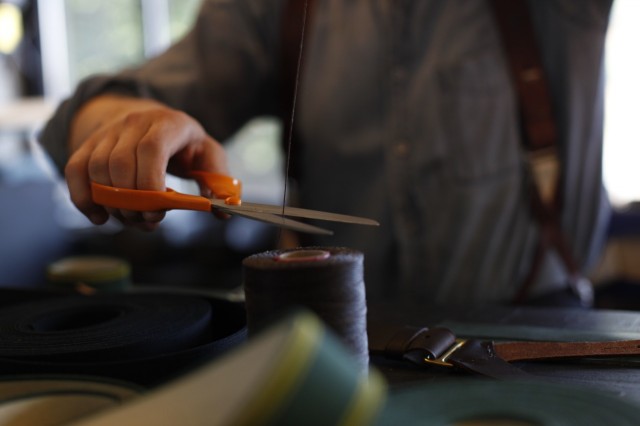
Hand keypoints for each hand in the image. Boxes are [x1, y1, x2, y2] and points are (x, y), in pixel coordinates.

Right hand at [65, 94, 228, 230]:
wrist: (153, 120)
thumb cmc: (186, 145)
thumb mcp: (208, 156)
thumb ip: (218, 181)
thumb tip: (223, 211)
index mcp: (169, 124)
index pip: (150, 149)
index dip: (149, 183)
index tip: (157, 212)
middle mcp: (134, 122)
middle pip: (120, 163)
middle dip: (131, 202)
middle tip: (147, 222)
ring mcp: (109, 132)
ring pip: (96, 168)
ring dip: (111, 204)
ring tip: (132, 221)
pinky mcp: (90, 143)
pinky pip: (75, 170)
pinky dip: (83, 198)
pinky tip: (99, 217)